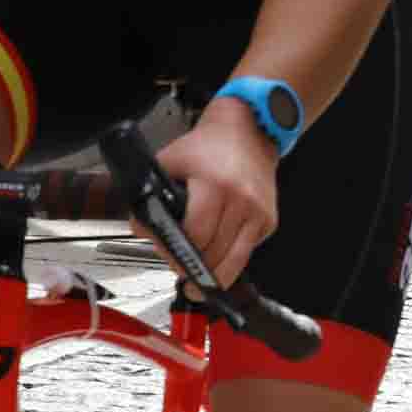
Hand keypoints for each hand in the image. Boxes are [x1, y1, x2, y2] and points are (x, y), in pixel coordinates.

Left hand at [158, 105, 282, 290]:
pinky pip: (247, 252)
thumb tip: (143, 228)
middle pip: (214, 253)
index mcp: (215, 185)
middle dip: (194, 267)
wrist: (248, 132)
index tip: (169, 256)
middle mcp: (241, 200)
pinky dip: (231, 258)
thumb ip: (152, 194)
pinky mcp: (268, 221)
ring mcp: (258, 213)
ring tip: (198, 280)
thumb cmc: (208, 147)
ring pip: (234, 262)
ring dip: (213, 274)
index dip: (178, 252)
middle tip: (180, 268)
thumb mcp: (170, 161)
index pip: (196, 234)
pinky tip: (219, 253)